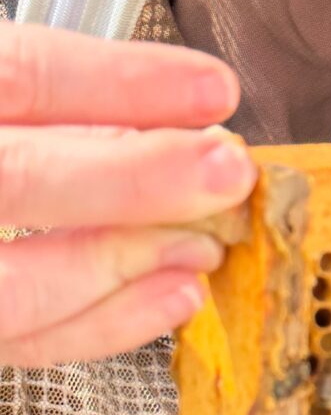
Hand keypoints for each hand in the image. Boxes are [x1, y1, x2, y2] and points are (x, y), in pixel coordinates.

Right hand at [0, 23, 257, 366]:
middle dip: (133, 179)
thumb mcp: (0, 91)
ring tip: (203, 246)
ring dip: (125, 267)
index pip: (14, 74)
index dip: (116, 81)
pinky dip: (100, 326)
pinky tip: (168, 297)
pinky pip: (14, 340)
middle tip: (225, 172)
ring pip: (9, 289)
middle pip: (12, 181)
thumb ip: (59, 104)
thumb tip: (178, 126)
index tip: (212, 89)